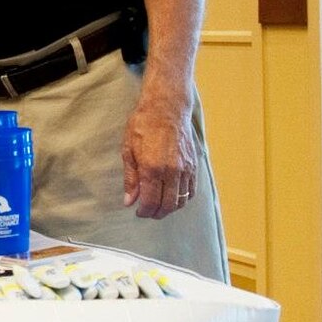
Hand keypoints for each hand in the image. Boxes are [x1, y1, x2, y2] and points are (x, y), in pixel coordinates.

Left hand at [121, 90, 197, 217]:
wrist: (167, 107)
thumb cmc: (144, 125)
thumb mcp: (128, 150)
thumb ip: (131, 178)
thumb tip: (129, 201)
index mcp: (152, 168)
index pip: (151, 202)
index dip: (144, 212)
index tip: (138, 211)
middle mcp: (172, 171)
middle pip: (168, 205)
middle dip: (156, 213)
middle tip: (148, 212)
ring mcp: (185, 168)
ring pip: (181, 200)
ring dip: (170, 208)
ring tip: (159, 205)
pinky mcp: (194, 165)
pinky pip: (191, 190)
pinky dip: (183, 198)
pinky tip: (173, 197)